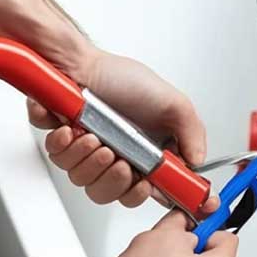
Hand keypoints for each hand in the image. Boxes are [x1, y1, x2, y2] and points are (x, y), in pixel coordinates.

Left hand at [29, 47, 216, 208]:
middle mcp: (117, 156)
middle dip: (115, 181)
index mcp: (144, 154)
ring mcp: (87, 153)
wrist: (84, 61)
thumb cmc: (122, 78)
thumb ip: (192, 134)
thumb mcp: (172, 103)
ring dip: (89, 161)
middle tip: (121, 162)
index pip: (148, 191)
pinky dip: (65, 146)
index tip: (149, 186)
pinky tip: (73, 129)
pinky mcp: (61, 144)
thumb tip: (198, 163)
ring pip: (83, 181)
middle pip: (112, 194)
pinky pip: (59, 159)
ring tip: (95, 138)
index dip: (148, 195)